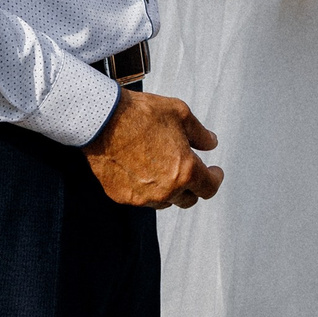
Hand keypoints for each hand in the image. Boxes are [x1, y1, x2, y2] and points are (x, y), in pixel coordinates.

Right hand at [84, 89, 222, 208]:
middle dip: (193, 185)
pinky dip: (146, 188)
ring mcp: (142, 197)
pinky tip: (142, 169)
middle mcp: (165, 190)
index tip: (214, 172)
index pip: (209, 188)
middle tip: (189, 168)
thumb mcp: (181, 115)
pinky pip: (141, 198)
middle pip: (188, 200)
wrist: (102, 120)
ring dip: (169, 189)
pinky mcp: (122, 196)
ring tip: (163, 166)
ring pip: (164, 201)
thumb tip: (211, 143)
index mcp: (185, 172)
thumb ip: (200, 134)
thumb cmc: (141, 115)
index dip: (215, 179)